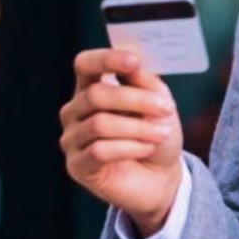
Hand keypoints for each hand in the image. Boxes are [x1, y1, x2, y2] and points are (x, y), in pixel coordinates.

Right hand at [59, 49, 183, 235]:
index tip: (135, 61)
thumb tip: (134, 67)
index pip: (85, 64)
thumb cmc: (156, 135)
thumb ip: (146, 83)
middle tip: (166, 108)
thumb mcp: (160, 103)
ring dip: (138, 128)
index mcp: (91, 88)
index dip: (106, 59)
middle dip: (135, 100)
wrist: (161, 179)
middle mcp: (75, 111)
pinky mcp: (77, 166)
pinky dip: (130, 147)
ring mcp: (73, 139)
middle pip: (96, 95)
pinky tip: (146, 148)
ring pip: (100, 124)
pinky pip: (100, 150)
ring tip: (160, 133)